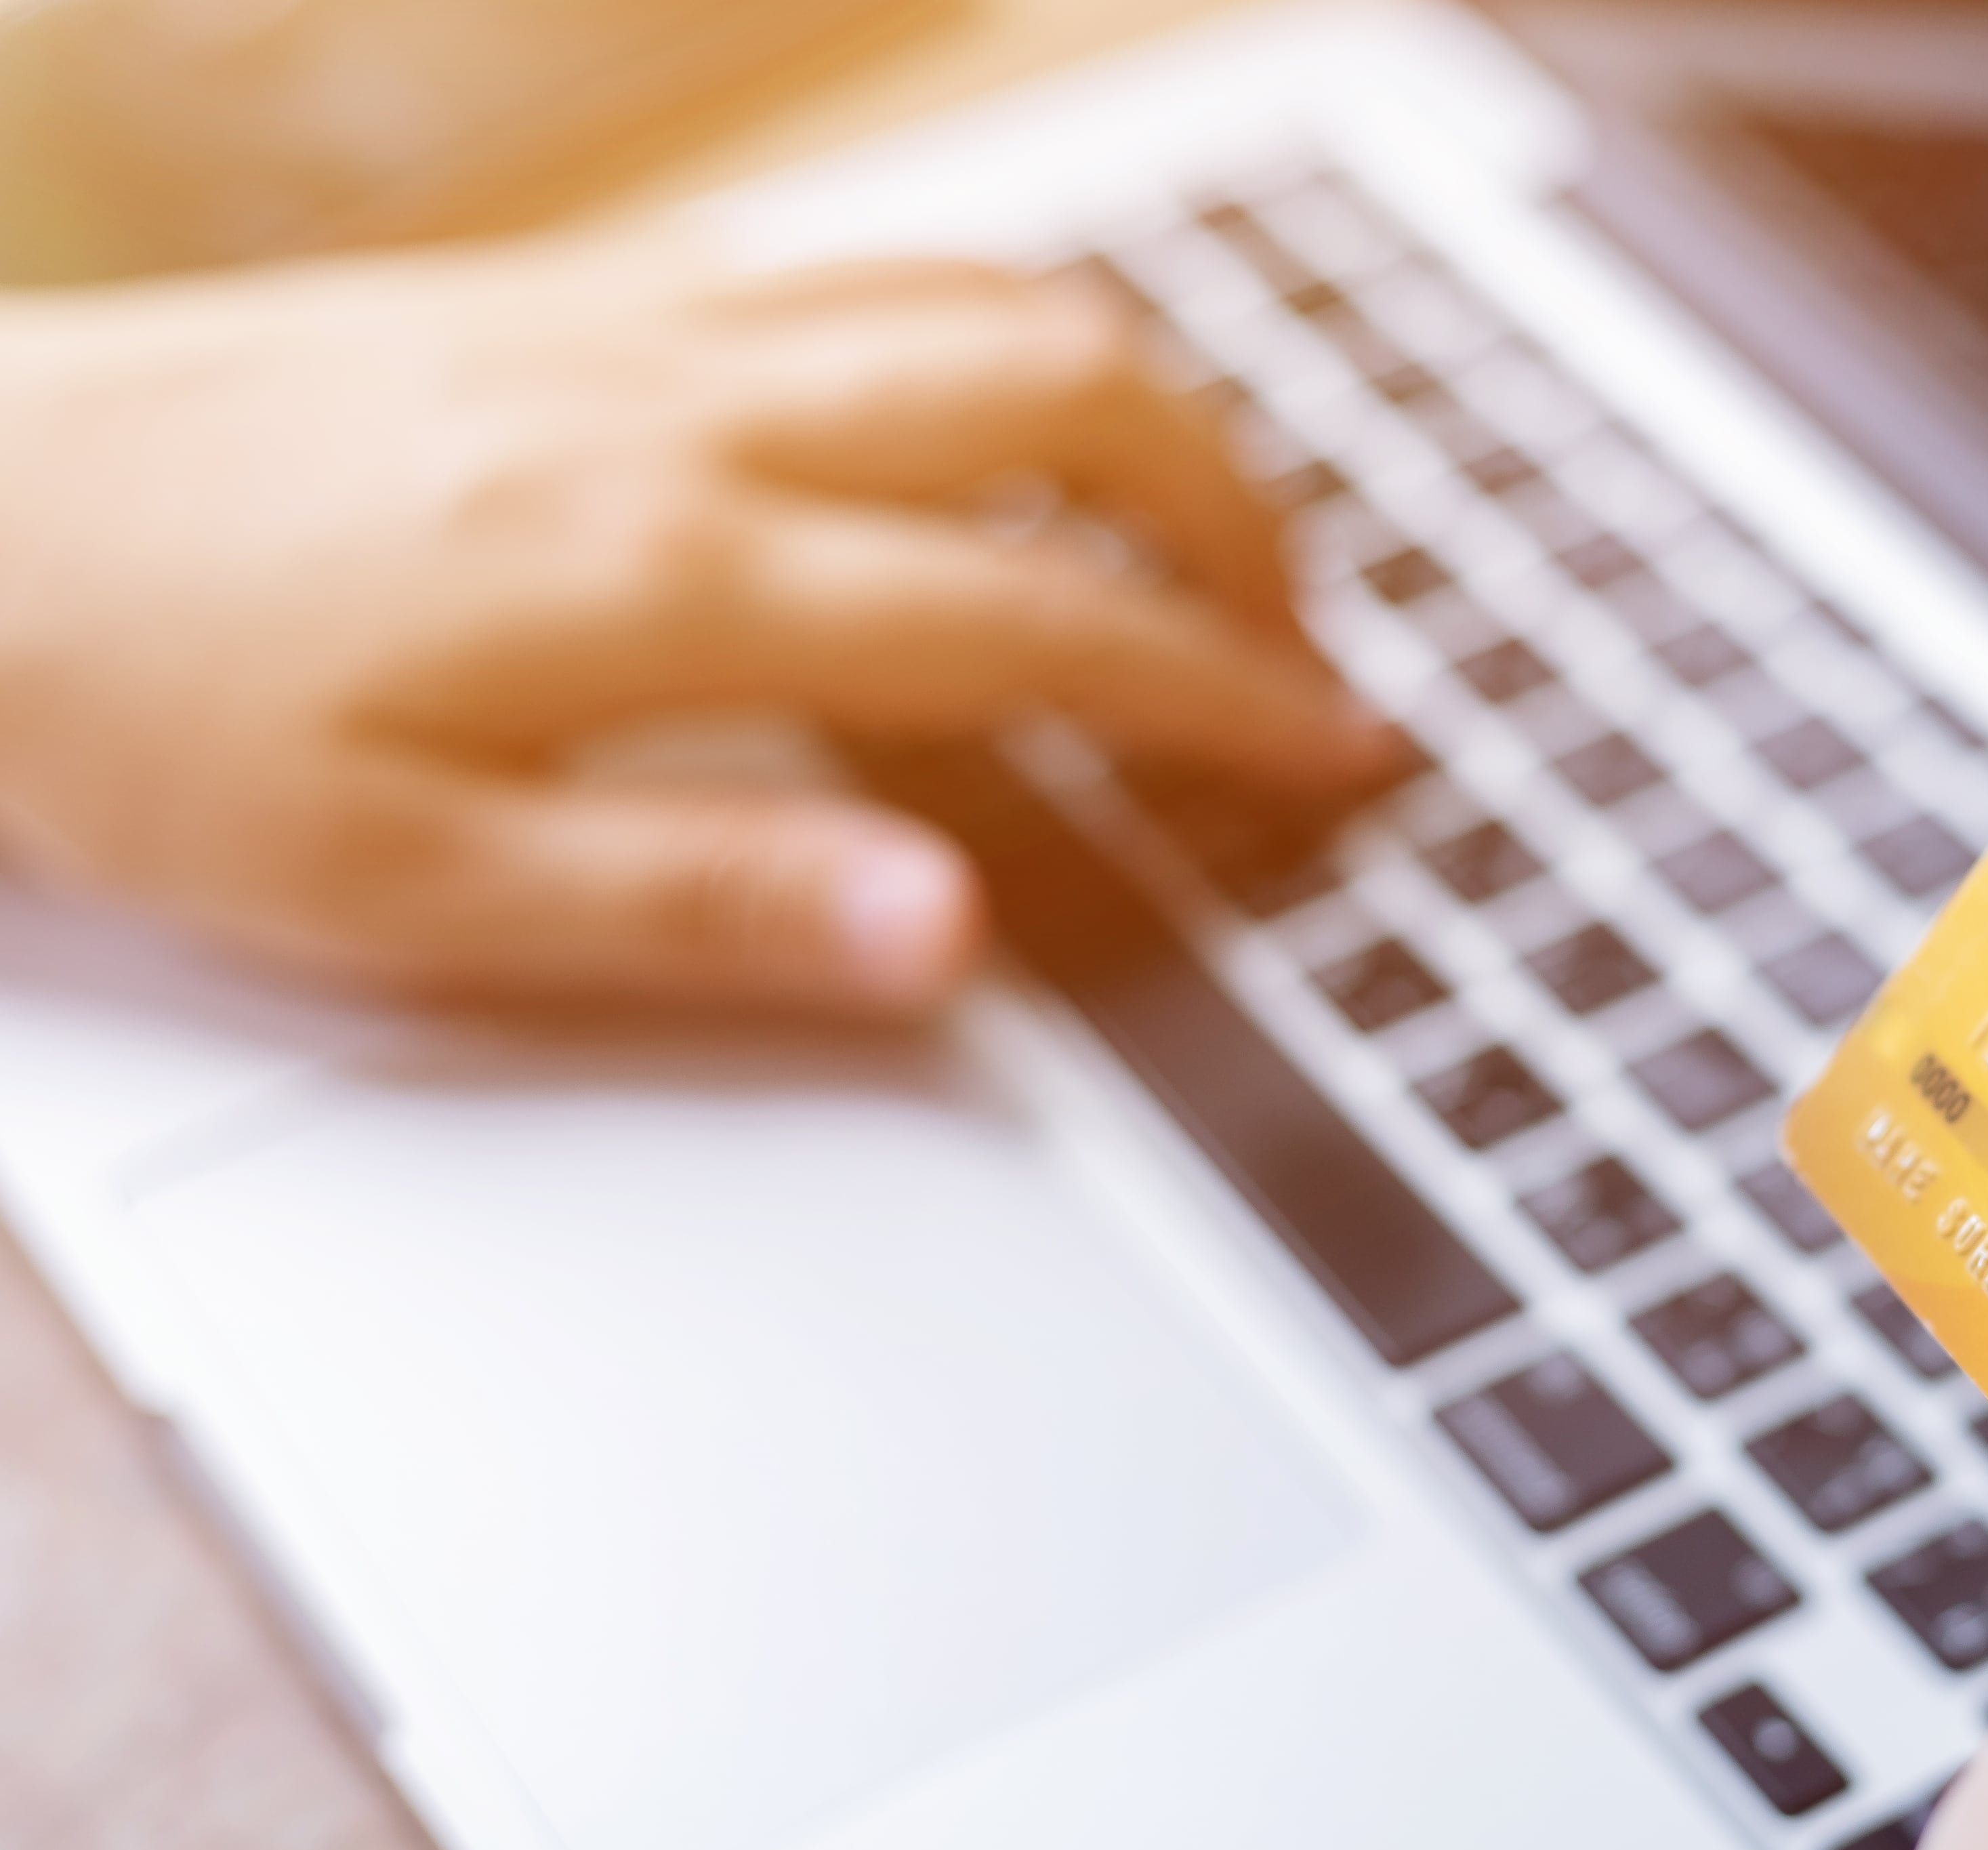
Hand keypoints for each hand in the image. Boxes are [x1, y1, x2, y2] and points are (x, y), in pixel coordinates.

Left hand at [0, 237, 1397, 1012]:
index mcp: (668, 578)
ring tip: (1197, 537)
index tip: (1339, 757)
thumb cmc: (140, 713)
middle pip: (1066, 393)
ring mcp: (635, 326)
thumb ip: (705, 911)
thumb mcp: (406, 894)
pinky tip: (992, 436)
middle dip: (1239, 519)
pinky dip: (996, 341)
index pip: (1038, 621)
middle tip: (1297, 649)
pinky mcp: (578, 292)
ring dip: (1140, 409)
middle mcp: (682, 412)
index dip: (1223, 697)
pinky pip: (858, 268)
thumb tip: (957, 935)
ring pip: (980, 298)